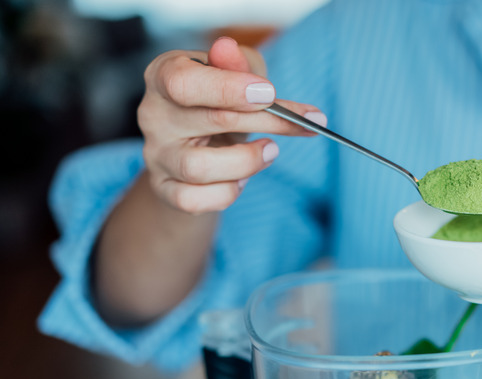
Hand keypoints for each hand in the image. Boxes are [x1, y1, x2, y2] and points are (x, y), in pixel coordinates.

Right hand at [138, 37, 326, 213]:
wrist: (201, 143)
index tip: (269, 93)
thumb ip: (238, 64)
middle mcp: (153, 115)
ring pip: (198, 168)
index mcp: (164, 75)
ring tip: (270, 151)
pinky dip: (226, 193)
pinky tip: (241, 179)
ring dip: (247, 162)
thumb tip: (228, 49)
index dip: (228, 89)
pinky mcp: (164, 188)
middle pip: (210, 121)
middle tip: (303, 123)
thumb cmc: (220, 99)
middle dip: (268, 121)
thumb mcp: (236, 72)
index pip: (183, 82)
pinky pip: (193, 200)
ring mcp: (156, 155)